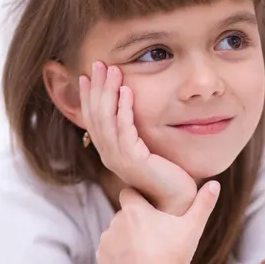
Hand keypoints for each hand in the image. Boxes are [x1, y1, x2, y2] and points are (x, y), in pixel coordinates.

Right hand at [79, 61, 196, 214]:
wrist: (176, 200)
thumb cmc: (164, 173)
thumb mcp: (145, 148)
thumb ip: (134, 132)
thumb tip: (131, 109)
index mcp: (109, 152)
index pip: (92, 119)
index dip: (88, 96)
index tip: (88, 74)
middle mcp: (108, 155)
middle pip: (95, 116)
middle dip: (96, 88)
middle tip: (98, 64)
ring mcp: (118, 159)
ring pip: (106, 120)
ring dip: (108, 92)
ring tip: (112, 70)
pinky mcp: (133, 160)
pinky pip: (124, 129)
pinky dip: (124, 108)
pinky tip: (127, 90)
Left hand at [96, 181, 220, 263]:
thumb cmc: (174, 258)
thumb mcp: (192, 228)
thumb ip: (203, 204)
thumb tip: (215, 183)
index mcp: (134, 210)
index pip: (129, 192)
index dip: (139, 198)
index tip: (150, 208)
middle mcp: (115, 221)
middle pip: (125, 215)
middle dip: (136, 221)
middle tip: (154, 235)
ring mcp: (106, 240)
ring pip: (116, 232)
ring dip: (126, 237)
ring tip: (145, 252)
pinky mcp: (101, 258)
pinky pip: (109, 250)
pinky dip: (118, 254)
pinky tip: (134, 263)